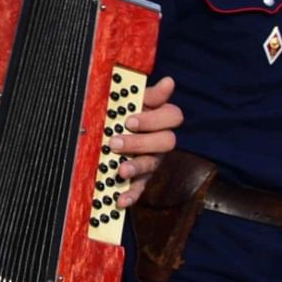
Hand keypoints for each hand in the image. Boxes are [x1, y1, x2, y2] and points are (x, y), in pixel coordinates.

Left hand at [111, 75, 181, 208]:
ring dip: (136, 167)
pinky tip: (121, 200)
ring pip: (153, 165)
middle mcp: (160, 141)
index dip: (153, 119)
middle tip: (115, 142)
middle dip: (140, 142)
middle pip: (165, 142)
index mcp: (160, 119)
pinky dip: (131, 195)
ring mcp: (153, 160)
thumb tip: (169, 81)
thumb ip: (149, 95)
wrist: (108, 135)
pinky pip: (140, 188)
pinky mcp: (142, 179)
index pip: (173, 116)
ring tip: (120, 169)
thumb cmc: (124, 114)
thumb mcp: (133, 101)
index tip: (130, 120)